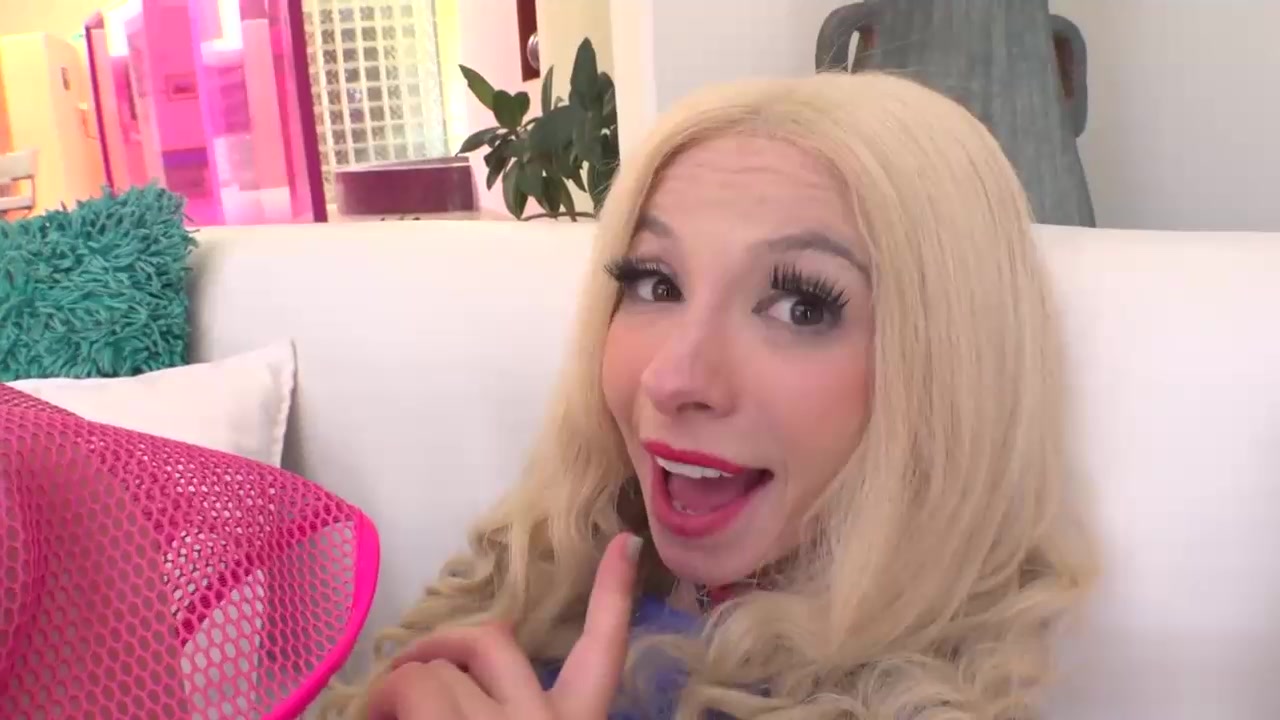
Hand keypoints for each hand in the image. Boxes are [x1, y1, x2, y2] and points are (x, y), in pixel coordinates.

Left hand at [368, 533, 642, 719]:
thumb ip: (506, 706)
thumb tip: (466, 680)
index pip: (605, 651)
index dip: (614, 594)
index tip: (625, 542)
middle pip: (493, 642)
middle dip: (445, 644)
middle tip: (408, 667)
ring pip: (440, 667)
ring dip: (403, 682)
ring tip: (380, 709)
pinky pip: (409, 686)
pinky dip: (381, 697)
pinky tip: (370, 713)